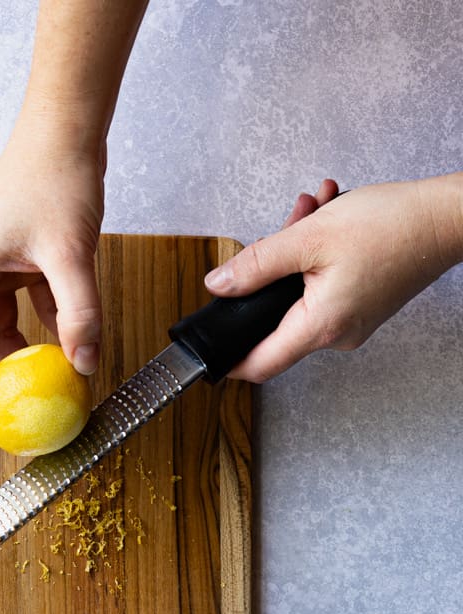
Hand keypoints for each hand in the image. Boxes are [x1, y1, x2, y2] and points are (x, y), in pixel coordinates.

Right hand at [0, 119, 104, 423]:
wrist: (66, 127)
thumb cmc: (54, 175)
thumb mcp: (71, 253)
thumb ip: (79, 313)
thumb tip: (84, 365)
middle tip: (2, 414)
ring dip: (16, 356)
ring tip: (40, 384)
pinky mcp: (23, 259)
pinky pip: (25, 305)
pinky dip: (42, 328)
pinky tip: (69, 345)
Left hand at [204, 174, 462, 381]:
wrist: (446, 218)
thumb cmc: (392, 227)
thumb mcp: (308, 238)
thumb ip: (256, 264)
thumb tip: (220, 284)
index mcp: (320, 327)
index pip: (261, 364)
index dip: (231, 359)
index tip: (211, 350)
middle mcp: (337, 334)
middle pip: (278, 318)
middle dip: (269, 272)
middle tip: (280, 231)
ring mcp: (352, 322)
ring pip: (300, 294)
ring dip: (297, 252)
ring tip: (310, 211)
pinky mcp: (363, 306)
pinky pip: (324, 287)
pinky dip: (318, 256)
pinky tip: (327, 220)